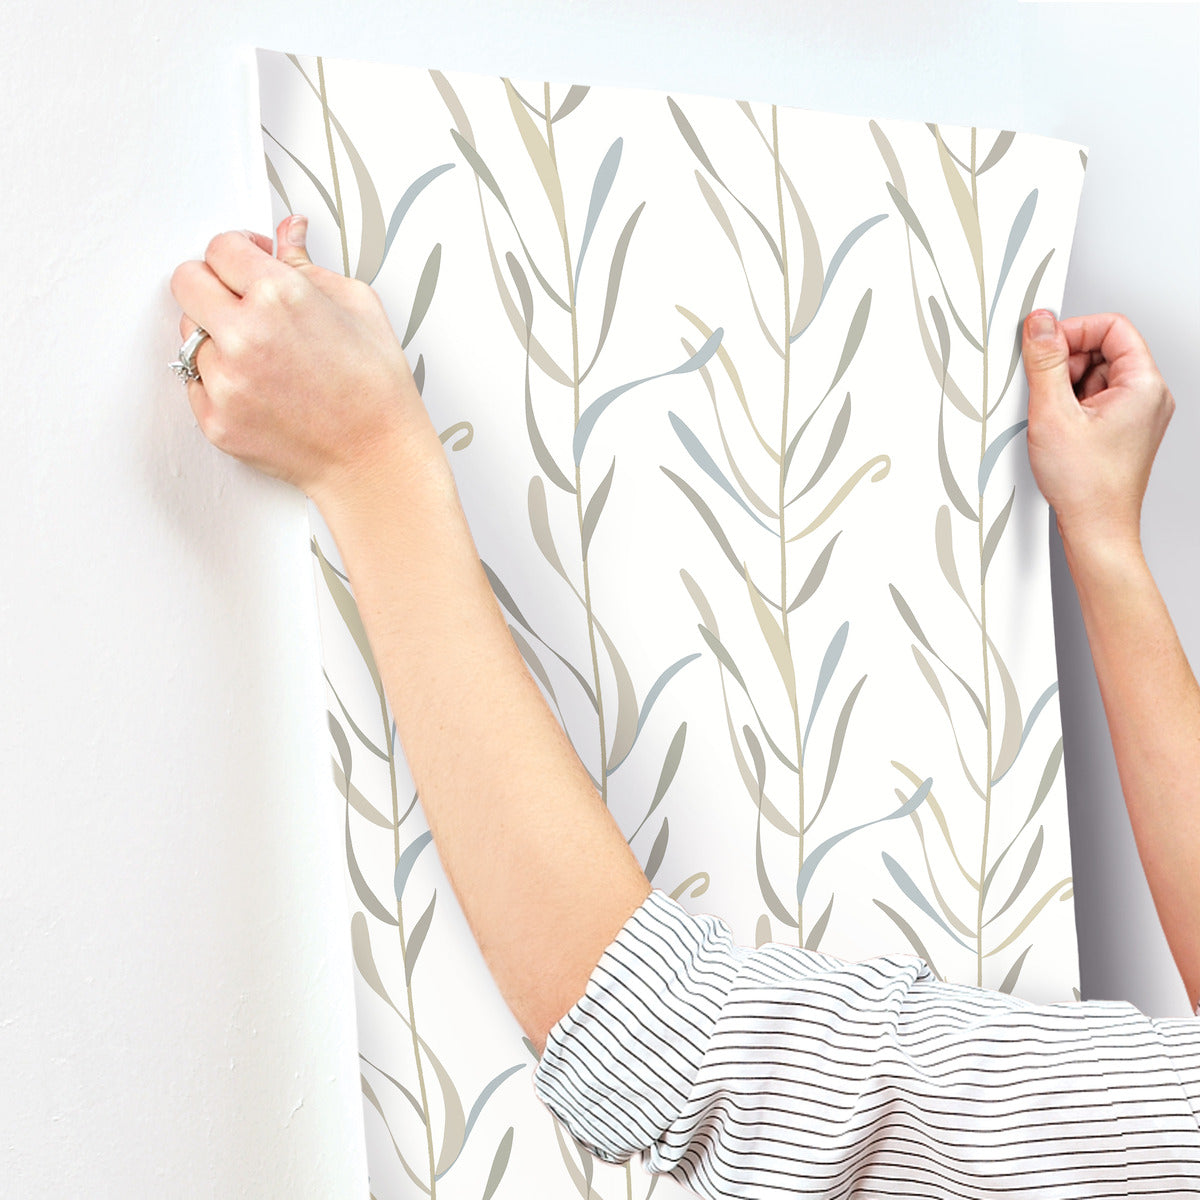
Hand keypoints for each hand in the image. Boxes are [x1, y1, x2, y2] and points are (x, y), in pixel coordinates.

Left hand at [169, 215, 430, 502]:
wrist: (376, 458)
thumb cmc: (376, 388)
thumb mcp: (358, 306)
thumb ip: (308, 264)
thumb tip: (287, 233)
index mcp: (280, 296)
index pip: (219, 248)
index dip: (237, 251)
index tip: (248, 263)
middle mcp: (244, 335)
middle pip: (186, 281)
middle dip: (212, 283)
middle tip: (240, 300)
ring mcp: (225, 382)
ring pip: (189, 335)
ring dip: (216, 337)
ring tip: (262, 355)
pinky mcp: (216, 420)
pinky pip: (195, 382)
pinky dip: (219, 380)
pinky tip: (259, 387)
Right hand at [1021, 309, 1174, 552]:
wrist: (1096, 529)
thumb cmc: (1087, 485)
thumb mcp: (1054, 413)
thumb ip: (1045, 361)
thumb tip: (1040, 324)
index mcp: (1144, 385)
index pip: (1112, 327)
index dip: (1074, 330)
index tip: (1044, 344)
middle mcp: (1148, 397)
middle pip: (1103, 350)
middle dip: (1067, 363)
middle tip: (1045, 389)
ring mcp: (1137, 415)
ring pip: (1096, 376)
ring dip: (1066, 388)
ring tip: (1054, 419)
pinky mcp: (1122, 431)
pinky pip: (1095, 401)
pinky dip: (1071, 408)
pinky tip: (1059, 430)